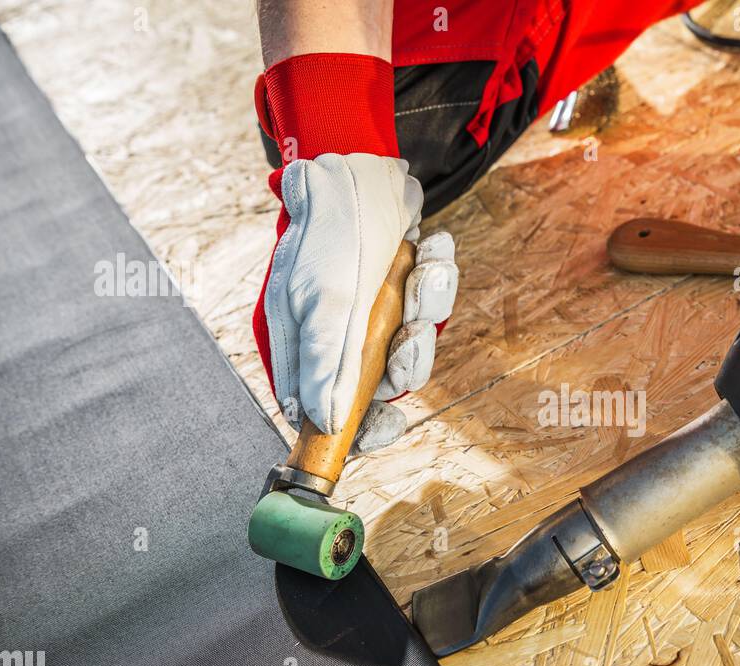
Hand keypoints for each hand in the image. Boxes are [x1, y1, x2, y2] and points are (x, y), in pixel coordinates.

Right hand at [251, 53, 457, 449]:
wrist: (351, 163)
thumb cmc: (326, 232)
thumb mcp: (319, 300)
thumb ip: (322, 363)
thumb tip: (321, 423)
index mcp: (303, 350)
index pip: (331, 413)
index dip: (360, 429)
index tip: (387, 423)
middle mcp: (337, 339)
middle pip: (383, 385)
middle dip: (408, 361)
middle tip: (413, 333)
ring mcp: (371, 314)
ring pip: (415, 344)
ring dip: (427, 310)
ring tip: (423, 271)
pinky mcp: (400, 289)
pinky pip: (431, 303)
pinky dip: (436, 277)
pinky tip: (431, 248)